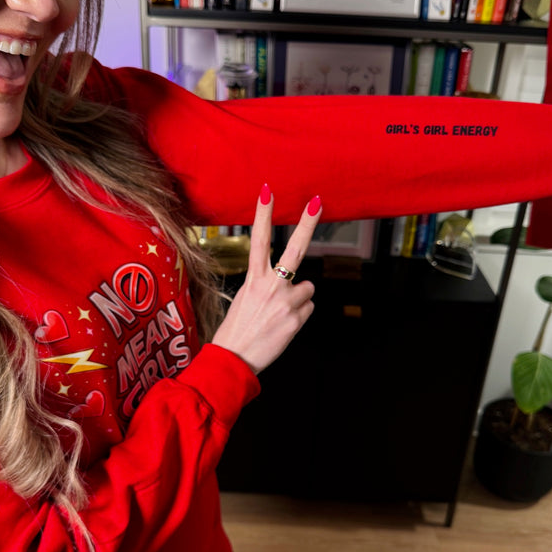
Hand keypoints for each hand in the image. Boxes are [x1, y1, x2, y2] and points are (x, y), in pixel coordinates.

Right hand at [212, 186, 322, 373]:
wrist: (234, 359)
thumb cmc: (237, 331)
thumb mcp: (244, 301)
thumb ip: (265, 287)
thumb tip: (289, 285)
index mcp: (253, 279)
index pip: (259, 240)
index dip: (263, 214)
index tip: (268, 191)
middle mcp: (270, 286)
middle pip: (294, 250)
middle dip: (307, 224)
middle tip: (317, 202)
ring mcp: (285, 302)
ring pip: (307, 288)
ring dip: (299, 299)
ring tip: (279, 315)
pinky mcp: (296, 319)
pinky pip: (307, 309)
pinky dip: (299, 316)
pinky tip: (283, 326)